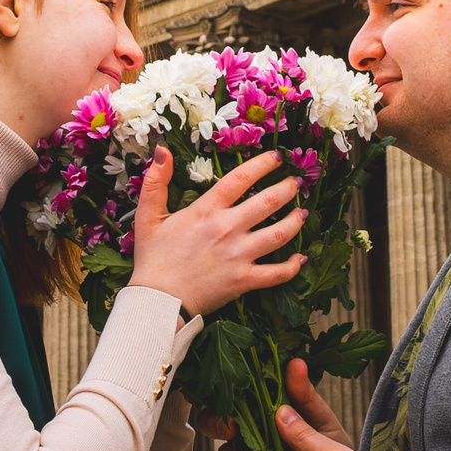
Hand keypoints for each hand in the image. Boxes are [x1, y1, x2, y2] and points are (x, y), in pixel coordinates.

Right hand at [130, 148, 306, 318]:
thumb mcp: (148, 216)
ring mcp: (239, 255)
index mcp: (206, 210)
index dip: (263, 164)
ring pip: (279, 234)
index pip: (241, 178)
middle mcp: (227, 229)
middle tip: (296, 182)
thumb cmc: (153, 259)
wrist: (158, 300)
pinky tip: (300, 259)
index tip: (277, 157)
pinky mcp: (244, 280)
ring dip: (295, 222)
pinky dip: (292, 267)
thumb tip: (163, 150)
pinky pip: (276, 273)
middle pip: (268, 202)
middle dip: (288, 188)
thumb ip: (156, 181)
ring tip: (302, 213)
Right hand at [192, 359, 349, 450]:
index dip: (220, 402)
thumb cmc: (330, 444)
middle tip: (232, 431)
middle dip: (217, 427)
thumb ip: (305, 395)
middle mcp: (249, 433)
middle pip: (214, 425)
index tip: (231, 410)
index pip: (229, 399)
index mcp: (260, 410)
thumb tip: (296, 363)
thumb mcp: (321, 419)